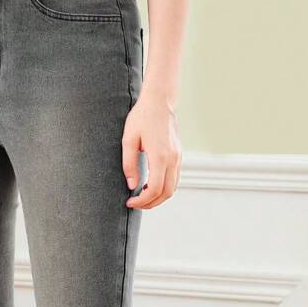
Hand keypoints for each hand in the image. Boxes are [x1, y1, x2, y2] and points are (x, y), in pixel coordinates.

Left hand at [122, 95, 181, 209]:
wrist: (160, 102)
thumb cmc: (142, 118)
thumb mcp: (129, 139)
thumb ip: (129, 164)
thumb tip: (132, 186)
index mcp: (160, 156)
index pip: (155, 189)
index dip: (142, 201)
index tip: (129, 202)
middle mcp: (172, 159)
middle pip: (166, 193)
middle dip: (151, 204)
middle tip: (135, 204)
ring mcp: (178, 158)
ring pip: (172, 188)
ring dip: (158, 198)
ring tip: (142, 197)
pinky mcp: (178, 156)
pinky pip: (174, 179)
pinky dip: (163, 188)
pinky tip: (150, 186)